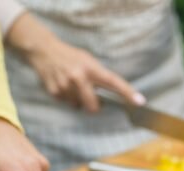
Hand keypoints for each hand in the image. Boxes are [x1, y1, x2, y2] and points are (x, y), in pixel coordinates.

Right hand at [6, 14, 142, 111]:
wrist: (44, 51)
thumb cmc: (70, 56)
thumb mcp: (87, 60)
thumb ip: (97, 76)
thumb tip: (109, 94)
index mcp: (91, 68)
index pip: (113, 82)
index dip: (127, 93)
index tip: (139, 102)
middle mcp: (79, 77)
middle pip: (93, 106)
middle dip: (94, 106)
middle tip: (90, 96)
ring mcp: (66, 86)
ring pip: (78, 105)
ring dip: (78, 99)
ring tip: (72, 85)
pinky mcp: (55, 92)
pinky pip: (66, 103)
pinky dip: (66, 97)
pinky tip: (62, 85)